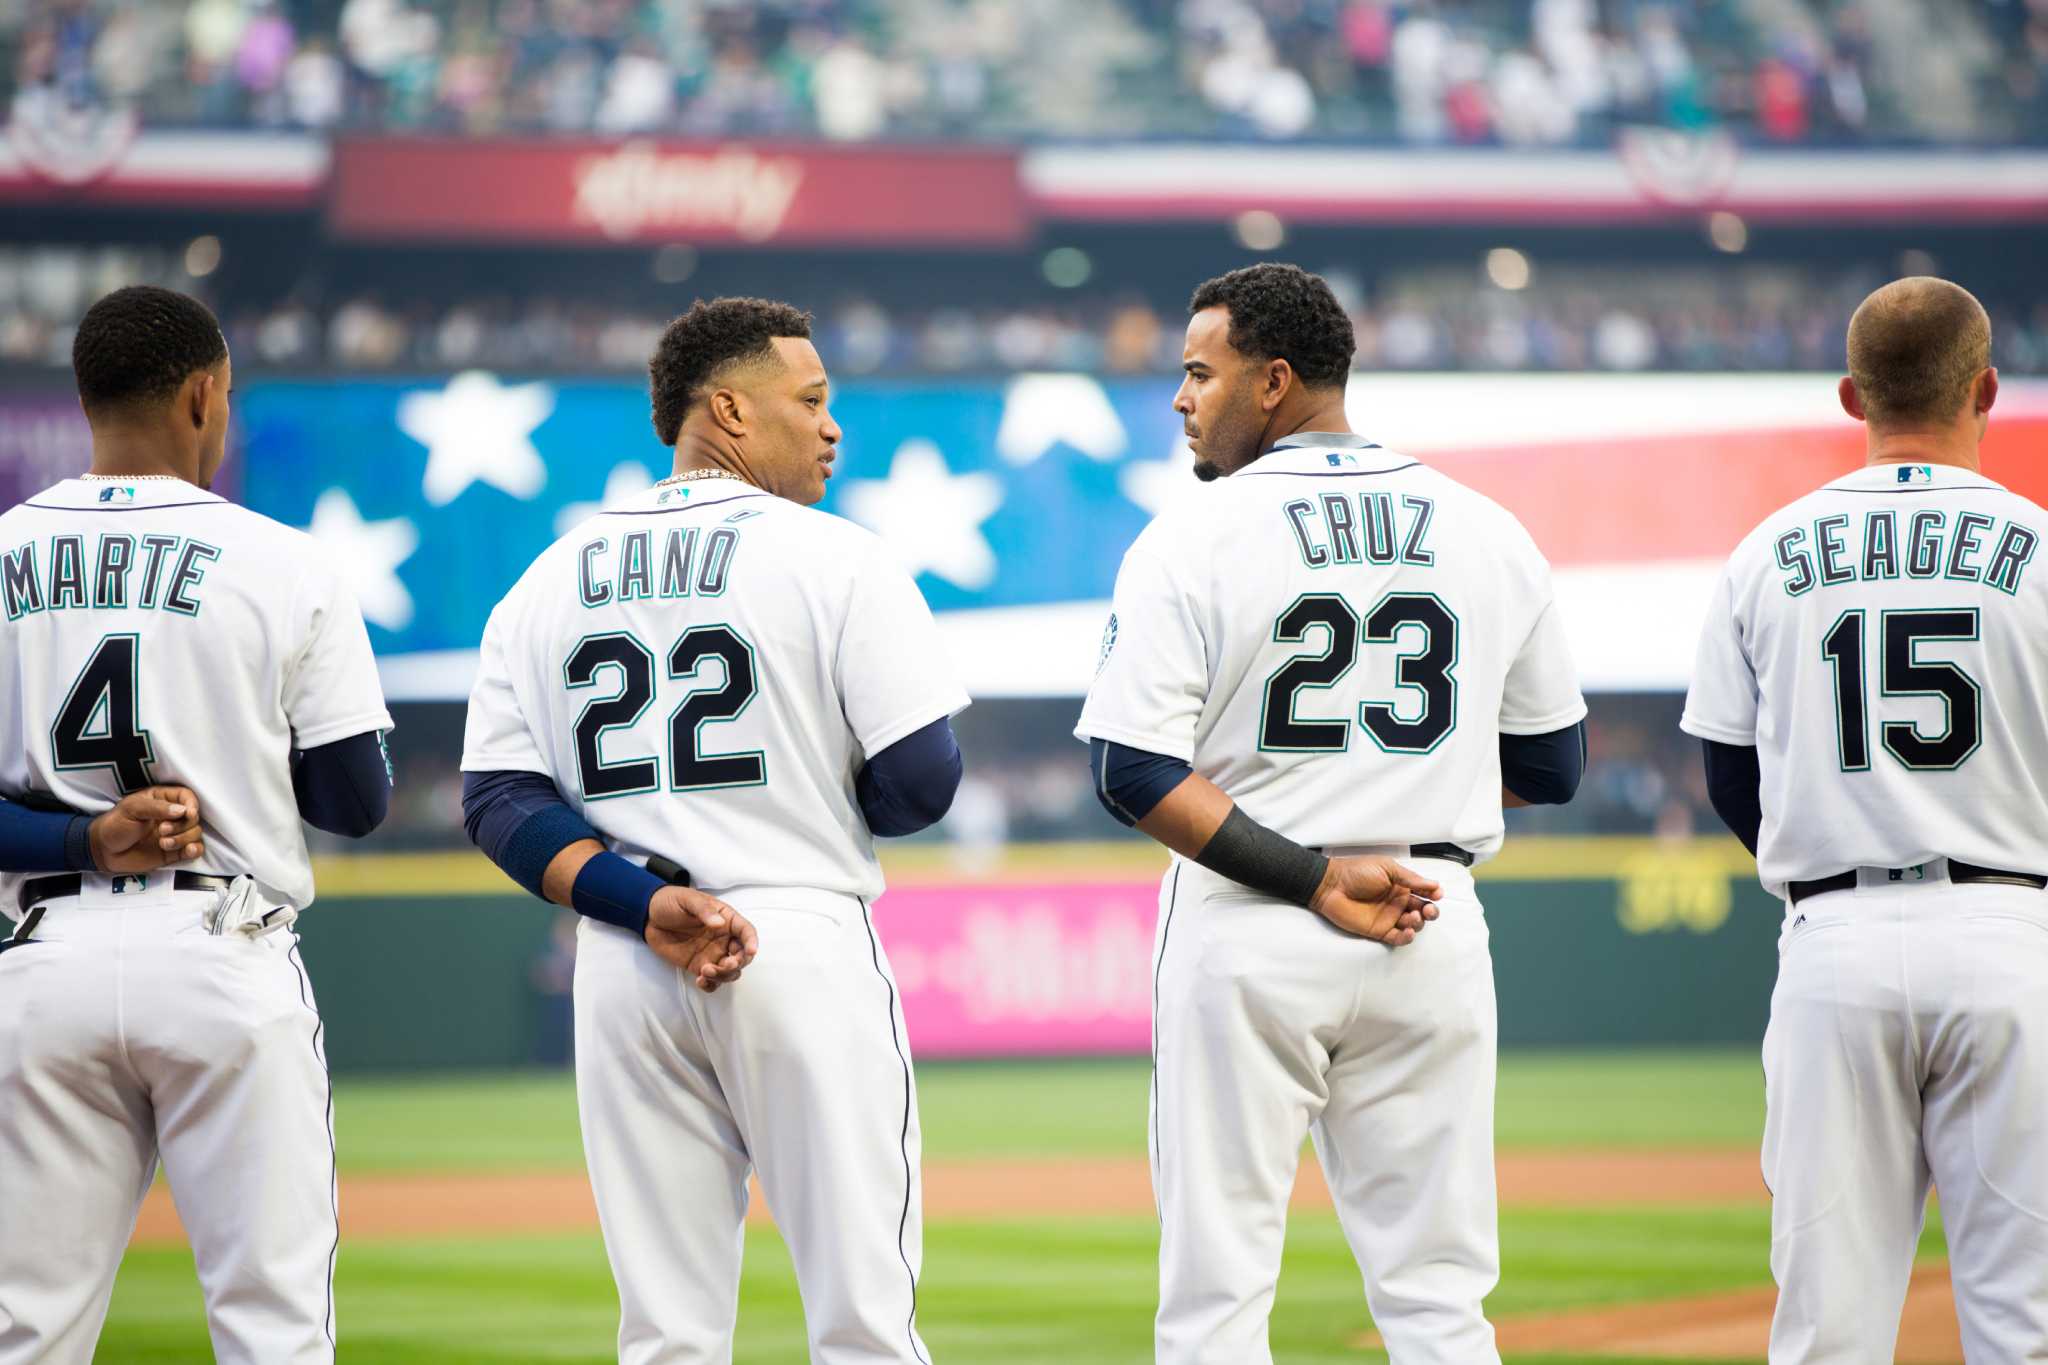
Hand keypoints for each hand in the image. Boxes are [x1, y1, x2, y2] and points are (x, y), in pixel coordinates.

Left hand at [89, 786, 203, 873]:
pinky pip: (195, 849)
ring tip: (163, 844)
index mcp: (162, 800)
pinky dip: (194, 850)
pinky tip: (187, 851)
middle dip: (182, 825)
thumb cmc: (114, 824)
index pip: (187, 797)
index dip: (191, 804)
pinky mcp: (175, 851)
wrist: (104, 851)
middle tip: (162, 830)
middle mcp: (172, 816)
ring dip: (183, 839)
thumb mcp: (132, 809)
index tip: (188, 813)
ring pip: (195, 833)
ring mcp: (174, 834)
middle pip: (194, 817)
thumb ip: (157, 808)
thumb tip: (182, 811)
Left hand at [644, 886, 759, 992]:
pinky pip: (712, 981)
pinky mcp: (698, 966)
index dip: (752, 942)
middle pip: (742, 956)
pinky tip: (700, 981)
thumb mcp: (688, 900)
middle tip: (725, 965)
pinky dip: (711, 985)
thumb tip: (719, 923)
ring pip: (729, 972)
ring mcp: (712, 954)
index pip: (746, 932)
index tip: (751, 951)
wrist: (649, 916)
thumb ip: (704, 911)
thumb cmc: (671, 902)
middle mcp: (723, 939)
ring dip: (723, 976)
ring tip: (705, 972)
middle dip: (737, 964)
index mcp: (726, 920)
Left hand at [1308, 855, 1441, 944]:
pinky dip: (1406, 937)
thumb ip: (1410, 878)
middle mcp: (1397, 902)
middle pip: (1422, 911)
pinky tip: (1409, 931)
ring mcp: (1388, 917)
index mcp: (1400, 885)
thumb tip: (1435, 884)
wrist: (1331, 884)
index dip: (1433, 894)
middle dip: (1431, 912)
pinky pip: (1397, 938)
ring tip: (1414, 916)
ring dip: (1419, 923)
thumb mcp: (1387, 868)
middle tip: (1429, 910)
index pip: (1423, 892)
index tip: (1437, 894)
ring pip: (1413, 925)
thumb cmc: (1356, 871)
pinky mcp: (1378, 930)